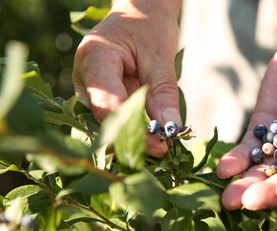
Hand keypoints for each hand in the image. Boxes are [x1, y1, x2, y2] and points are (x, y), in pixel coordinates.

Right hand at [72, 0, 181, 156]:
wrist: (139, 12)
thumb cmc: (148, 25)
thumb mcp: (160, 57)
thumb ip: (163, 93)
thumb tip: (170, 128)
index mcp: (95, 58)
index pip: (106, 104)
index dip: (131, 129)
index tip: (160, 144)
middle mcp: (84, 76)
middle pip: (105, 118)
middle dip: (134, 138)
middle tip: (164, 148)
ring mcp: (89, 88)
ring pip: (108, 122)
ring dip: (135, 136)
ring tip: (162, 143)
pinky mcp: (99, 95)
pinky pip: (114, 117)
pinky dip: (133, 128)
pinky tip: (153, 135)